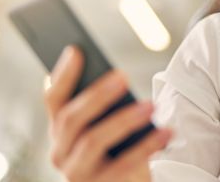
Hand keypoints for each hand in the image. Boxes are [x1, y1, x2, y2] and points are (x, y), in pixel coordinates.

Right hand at [44, 46, 172, 181]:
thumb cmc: (119, 149)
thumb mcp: (108, 126)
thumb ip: (105, 106)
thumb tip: (117, 77)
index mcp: (60, 131)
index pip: (53, 99)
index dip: (62, 74)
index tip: (77, 50)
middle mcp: (60, 152)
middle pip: (71, 119)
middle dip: (97, 95)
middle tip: (123, 76)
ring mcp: (77, 172)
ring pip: (93, 141)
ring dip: (124, 120)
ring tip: (151, 106)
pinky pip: (123, 165)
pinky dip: (147, 146)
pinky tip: (166, 132)